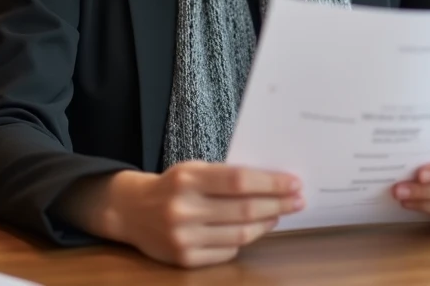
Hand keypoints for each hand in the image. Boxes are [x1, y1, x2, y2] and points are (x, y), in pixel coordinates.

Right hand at [106, 162, 304, 267]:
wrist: (131, 211)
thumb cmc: (173, 186)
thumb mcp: (194, 170)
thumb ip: (226, 176)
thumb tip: (273, 184)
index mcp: (187, 179)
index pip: (239, 181)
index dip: (271, 183)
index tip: (294, 182)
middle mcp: (183, 209)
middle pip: (244, 209)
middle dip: (278, 204)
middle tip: (298, 200)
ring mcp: (183, 237)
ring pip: (240, 234)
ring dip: (266, 223)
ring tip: (280, 213)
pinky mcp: (184, 259)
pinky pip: (227, 252)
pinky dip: (245, 240)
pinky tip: (255, 229)